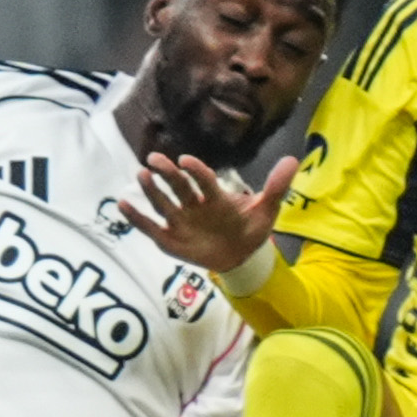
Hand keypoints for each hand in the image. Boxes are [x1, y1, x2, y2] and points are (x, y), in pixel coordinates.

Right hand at [122, 153, 293, 273]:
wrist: (241, 256)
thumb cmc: (250, 229)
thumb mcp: (267, 210)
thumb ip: (276, 187)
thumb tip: (294, 159)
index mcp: (215, 196)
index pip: (204, 181)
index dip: (196, 171)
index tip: (186, 161)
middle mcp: (194, 204)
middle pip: (178, 186)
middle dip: (166, 173)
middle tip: (154, 160)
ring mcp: (180, 221)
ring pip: (163, 203)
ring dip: (151, 191)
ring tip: (140, 176)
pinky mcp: (170, 239)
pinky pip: (150, 227)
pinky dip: (136, 217)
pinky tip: (122, 204)